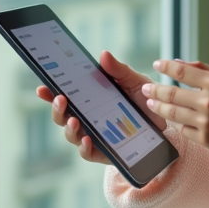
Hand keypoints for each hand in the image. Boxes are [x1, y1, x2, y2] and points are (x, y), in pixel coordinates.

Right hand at [35, 50, 167, 164]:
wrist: (167, 122)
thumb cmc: (146, 99)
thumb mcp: (134, 81)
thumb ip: (118, 70)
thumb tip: (103, 54)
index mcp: (90, 99)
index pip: (64, 96)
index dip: (49, 93)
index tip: (42, 87)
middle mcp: (87, 118)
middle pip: (62, 116)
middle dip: (57, 109)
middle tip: (61, 99)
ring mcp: (94, 135)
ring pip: (71, 134)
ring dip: (68, 127)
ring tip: (74, 120)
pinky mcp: (104, 152)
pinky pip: (88, 153)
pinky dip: (84, 147)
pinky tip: (87, 139)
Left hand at [142, 59, 208, 157]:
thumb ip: (204, 68)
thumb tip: (177, 62)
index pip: (182, 71)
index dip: (165, 67)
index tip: (156, 64)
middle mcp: (208, 102)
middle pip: (171, 93)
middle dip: (154, 90)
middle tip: (145, 88)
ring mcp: (205, 122)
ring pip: (172, 113)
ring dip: (159, 106)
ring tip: (151, 103)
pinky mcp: (205, 140)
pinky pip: (183, 129)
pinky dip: (178, 123)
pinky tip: (174, 119)